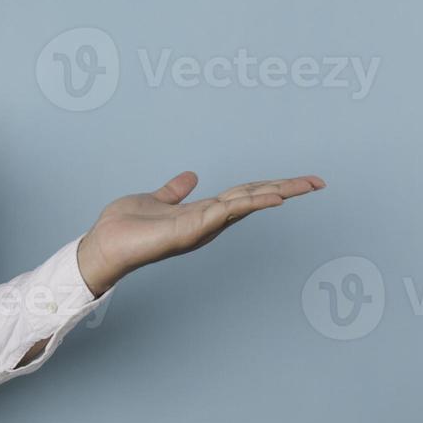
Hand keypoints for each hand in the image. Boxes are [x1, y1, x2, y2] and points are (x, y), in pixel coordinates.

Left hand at [76, 171, 325, 296]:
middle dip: (286, 190)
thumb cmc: (125, 228)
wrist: (103, 246)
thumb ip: (174, 191)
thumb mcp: (155, 200)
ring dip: (275, 194)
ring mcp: (202, 227)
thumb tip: (190, 176)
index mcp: (203, 213)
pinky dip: (248, 204)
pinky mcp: (190, 229)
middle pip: (254, 199)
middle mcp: (208, 221)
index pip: (244, 194)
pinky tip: (269, 197)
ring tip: (305, 186)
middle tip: (319, 182)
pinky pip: (224, 213)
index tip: (300, 180)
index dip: (271, 186)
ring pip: (246, 204)